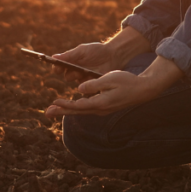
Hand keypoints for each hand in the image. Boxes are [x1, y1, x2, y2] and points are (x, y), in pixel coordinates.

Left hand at [45, 55, 182, 117]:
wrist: (143, 89)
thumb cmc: (127, 81)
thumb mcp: (110, 78)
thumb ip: (93, 84)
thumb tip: (79, 88)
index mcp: (101, 102)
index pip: (78, 105)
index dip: (65, 104)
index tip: (53, 103)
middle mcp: (100, 109)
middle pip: (77, 111)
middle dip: (61, 111)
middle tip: (47, 113)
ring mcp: (103, 109)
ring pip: (81, 110)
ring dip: (68, 110)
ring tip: (54, 109)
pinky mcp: (105, 107)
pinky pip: (87, 108)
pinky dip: (77, 107)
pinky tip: (71, 107)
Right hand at [51, 26, 151, 82]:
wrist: (113, 55)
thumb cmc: (97, 50)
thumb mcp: (82, 50)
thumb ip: (69, 55)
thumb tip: (54, 57)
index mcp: (71, 62)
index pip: (59, 67)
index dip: (57, 69)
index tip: (58, 68)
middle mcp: (75, 71)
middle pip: (67, 77)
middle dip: (71, 74)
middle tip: (78, 70)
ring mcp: (84, 78)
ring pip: (77, 82)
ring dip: (81, 78)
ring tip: (88, 72)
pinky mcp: (92, 84)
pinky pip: (87, 87)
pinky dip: (89, 82)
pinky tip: (94, 77)